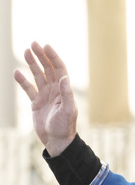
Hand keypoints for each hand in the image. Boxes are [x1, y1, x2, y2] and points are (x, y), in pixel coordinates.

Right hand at [14, 42, 77, 156]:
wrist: (57, 141)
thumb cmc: (64, 126)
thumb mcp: (67, 110)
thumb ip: (67, 93)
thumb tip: (65, 77)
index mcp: (64, 90)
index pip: (59, 69)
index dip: (53, 57)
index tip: (46, 46)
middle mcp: (55, 90)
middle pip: (48, 69)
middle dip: (41, 56)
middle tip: (33, 43)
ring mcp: (45, 96)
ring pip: (38, 76)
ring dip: (32, 64)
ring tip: (25, 51)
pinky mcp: (36, 103)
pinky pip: (29, 89)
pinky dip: (23, 81)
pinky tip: (17, 72)